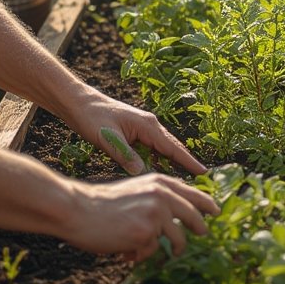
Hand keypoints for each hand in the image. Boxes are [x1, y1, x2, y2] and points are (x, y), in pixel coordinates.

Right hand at [69, 173, 219, 260]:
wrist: (80, 209)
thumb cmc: (104, 203)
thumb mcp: (136, 190)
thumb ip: (157, 197)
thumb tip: (177, 215)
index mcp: (160, 182)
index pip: (192, 193)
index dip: (206, 203)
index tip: (216, 211)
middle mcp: (162, 195)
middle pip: (194, 215)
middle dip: (200, 227)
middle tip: (204, 233)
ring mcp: (157, 213)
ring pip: (177, 239)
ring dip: (169, 248)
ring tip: (147, 251)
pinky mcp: (148, 232)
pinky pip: (153, 250)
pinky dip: (141, 254)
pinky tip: (126, 252)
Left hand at [75, 92, 207, 176]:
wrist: (80, 103)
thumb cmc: (92, 118)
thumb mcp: (108, 138)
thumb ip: (125, 155)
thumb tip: (143, 173)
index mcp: (147, 126)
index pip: (173, 147)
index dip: (189, 161)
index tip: (204, 172)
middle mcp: (150, 125)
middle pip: (173, 147)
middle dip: (186, 162)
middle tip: (201, 180)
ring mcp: (143, 128)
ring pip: (163, 148)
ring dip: (173, 162)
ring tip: (184, 179)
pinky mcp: (135, 132)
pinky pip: (153, 148)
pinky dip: (159, 159)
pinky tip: (158, 170)